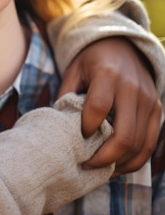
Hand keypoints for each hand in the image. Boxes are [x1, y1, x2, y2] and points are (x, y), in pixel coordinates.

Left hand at [58, 37, 161, 174]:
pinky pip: (150, 143)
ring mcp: (149, 101)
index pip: (98, 108)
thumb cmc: (92, 60)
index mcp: (108, 76)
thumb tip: (59, 126)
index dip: (86, 128)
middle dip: (104, 157)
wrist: (122, 45)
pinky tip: (117, 166)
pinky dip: (135, 159)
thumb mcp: (74, 70)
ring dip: (120, 163)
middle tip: (86, 165)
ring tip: (100, 170)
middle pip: (124, 135)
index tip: (76, 139)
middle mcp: (132, 89)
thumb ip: (66, 95)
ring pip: (140, 144)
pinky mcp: (157, 110)